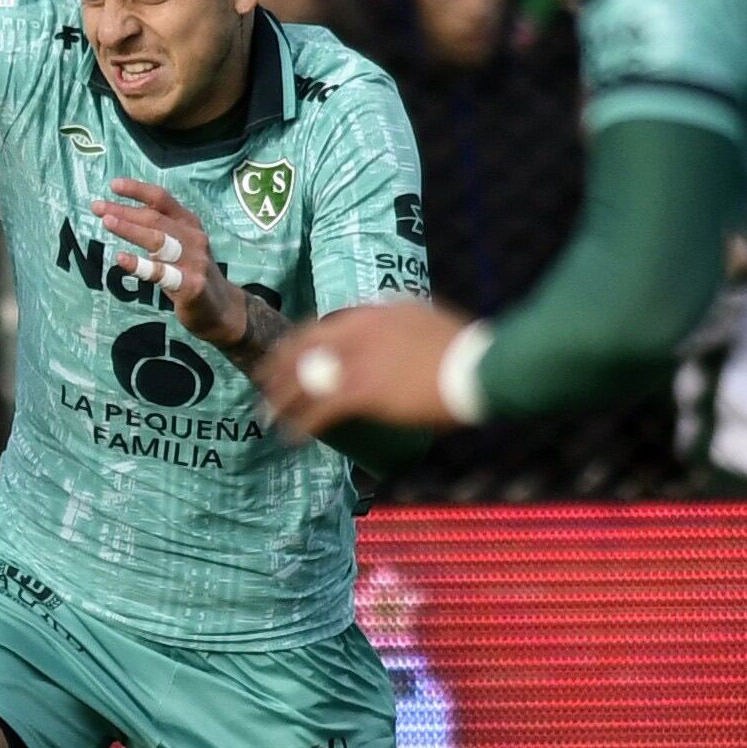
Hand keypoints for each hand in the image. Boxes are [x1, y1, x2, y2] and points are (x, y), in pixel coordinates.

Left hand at [92, 179, 244, 347]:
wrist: (221, 309)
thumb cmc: (191, 273)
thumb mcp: (179, 244)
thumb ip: (158, 229)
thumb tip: (119, 213)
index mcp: (188, 223)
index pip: (162, 199)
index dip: (138, 189)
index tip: (113, 184)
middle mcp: (193, 237)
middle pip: (155, 217)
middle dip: (124, 210)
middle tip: (97, 207)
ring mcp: (193, 261)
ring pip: (158, 240)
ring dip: (130, 229)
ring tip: (107, 222)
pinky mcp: (190, 285)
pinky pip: (161, 273)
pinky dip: (139, 264)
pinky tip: (120, 258)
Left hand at [255, 303, 473, 438]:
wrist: (481, 367)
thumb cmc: (466, 351)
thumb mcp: (429, 322)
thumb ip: (404, 326)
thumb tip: (393, 340)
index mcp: (377, 310)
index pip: (324, 325)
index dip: (301, 343)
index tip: (291, 356)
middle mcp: (360, 329)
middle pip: (304, 347)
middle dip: (280, 366)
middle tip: (265, 382)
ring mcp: (359, 359)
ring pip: (305, 379)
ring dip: (282, 398)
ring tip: (269, 414)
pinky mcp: (363, 390)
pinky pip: (319, 409)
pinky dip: (301, 424)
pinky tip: (292, 437)